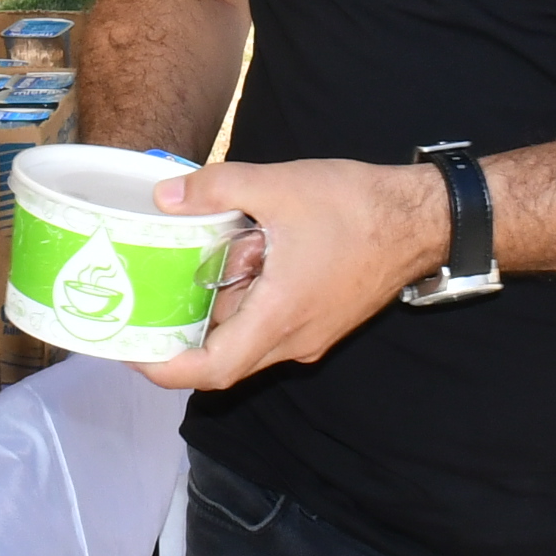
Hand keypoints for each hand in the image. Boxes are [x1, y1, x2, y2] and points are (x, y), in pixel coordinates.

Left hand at [134, 157, 443, 392]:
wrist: (422, 218)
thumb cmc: (356, 207)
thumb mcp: (277, 185)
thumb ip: (216, 189)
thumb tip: (166, 197)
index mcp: (279, 317)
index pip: (212, 369)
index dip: (165, 369)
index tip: (133, 352)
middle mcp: (295, 338)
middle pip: (226, 360)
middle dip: (184, 339)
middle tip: (147, 311)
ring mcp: (313, 333)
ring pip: (251, 342)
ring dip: (221, 315)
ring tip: (191, 273)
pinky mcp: (325, 319)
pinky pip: (273, 327)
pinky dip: (248, 306)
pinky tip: (240, 262)